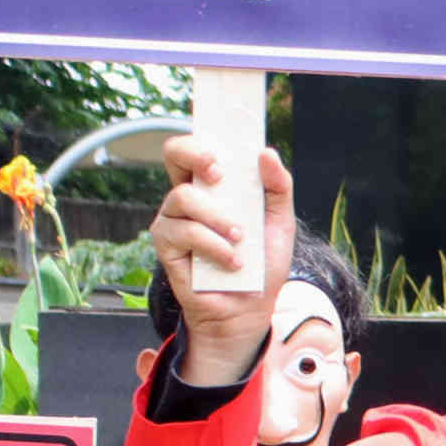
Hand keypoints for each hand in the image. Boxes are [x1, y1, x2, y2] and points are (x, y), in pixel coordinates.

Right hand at [147, 134, 294, 388]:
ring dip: (219, 218)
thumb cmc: (261, 264)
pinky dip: (215, 246)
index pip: (197, 149)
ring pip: (184, 198)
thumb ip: (278, 188)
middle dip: (195, 155)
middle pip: (173, 155)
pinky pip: (186, 233)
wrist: (250, 310)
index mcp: (212, 187)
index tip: (224, 141)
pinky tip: (233, 262)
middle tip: (219, 173)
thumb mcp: (279, 223)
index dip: (203, 136)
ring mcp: (172, 219)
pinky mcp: (166, 246)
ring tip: (241, 240)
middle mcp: (187, 198)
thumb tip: (266, 153)